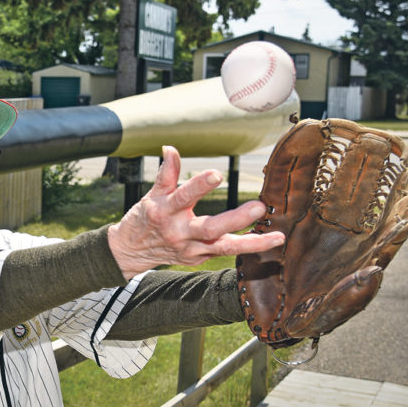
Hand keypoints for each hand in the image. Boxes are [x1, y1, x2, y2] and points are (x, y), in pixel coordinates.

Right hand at [107, 146, 284, 279]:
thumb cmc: (144, 218)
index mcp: (165, 211)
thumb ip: (166, 173)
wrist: (130, 251)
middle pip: (210, 228)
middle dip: (236, 219)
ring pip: (224, 248)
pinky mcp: (197, 258)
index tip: (217, 174)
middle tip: (259, 207)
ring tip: (277, 237)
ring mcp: (190, 249)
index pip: (183, 197)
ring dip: (252, 243)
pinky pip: (224, 253)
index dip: (199, 186)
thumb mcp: (151, 195)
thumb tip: (170, 148)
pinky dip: (246, 248)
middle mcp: (179, 232)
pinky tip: (268, 241)